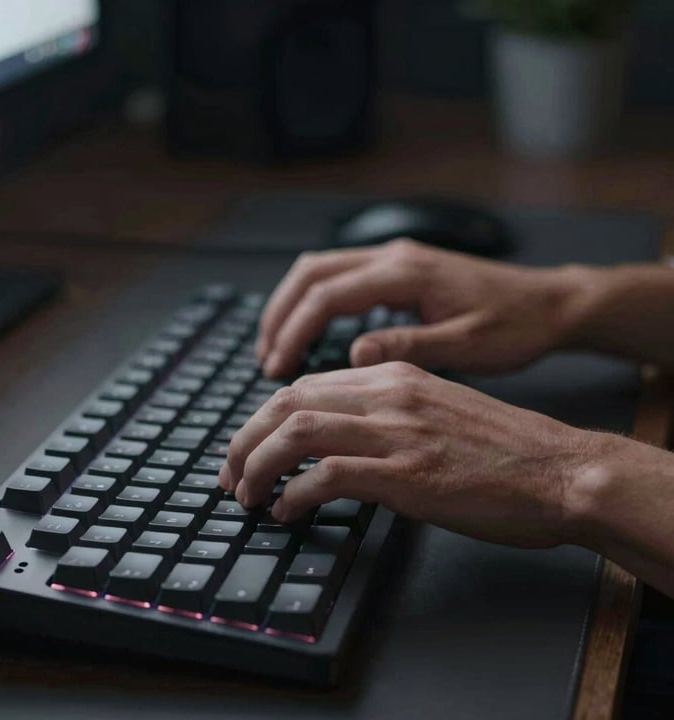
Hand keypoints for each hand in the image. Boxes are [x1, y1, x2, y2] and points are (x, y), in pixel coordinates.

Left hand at [219, 362, 596, 547]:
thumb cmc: (501, 449)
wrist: (559, 470)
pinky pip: (329, 476)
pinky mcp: (409, 474)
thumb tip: (335, 444)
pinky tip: (289, 512)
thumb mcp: (435, 411)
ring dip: (257, 466)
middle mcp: (389, 394)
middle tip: (229, 476)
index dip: (261, 420)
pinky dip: (296, 494)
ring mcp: (398, 432)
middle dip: (243, 440)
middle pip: (286, 402)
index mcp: (393, 374)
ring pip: (296, 432)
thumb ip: (385, 415)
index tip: (246, 449)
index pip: (304, 386)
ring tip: (247, 497)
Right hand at [255, 239, 584, 377]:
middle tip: (264, 357)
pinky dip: (315, 303)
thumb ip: (408, 347)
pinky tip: (312, 332)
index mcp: (406, 272)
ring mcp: (396, 259)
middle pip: (311, 273)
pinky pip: (341, 278)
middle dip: (279, 314)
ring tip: (276, 347)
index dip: (294, 330)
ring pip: (321, 271)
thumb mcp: (466, 346)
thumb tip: (355, 355)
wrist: (550, 303)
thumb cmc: (516, 326)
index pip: (327, 295)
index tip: (276, 367)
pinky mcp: (401, 270)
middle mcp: (394, 257)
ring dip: (292, 305)